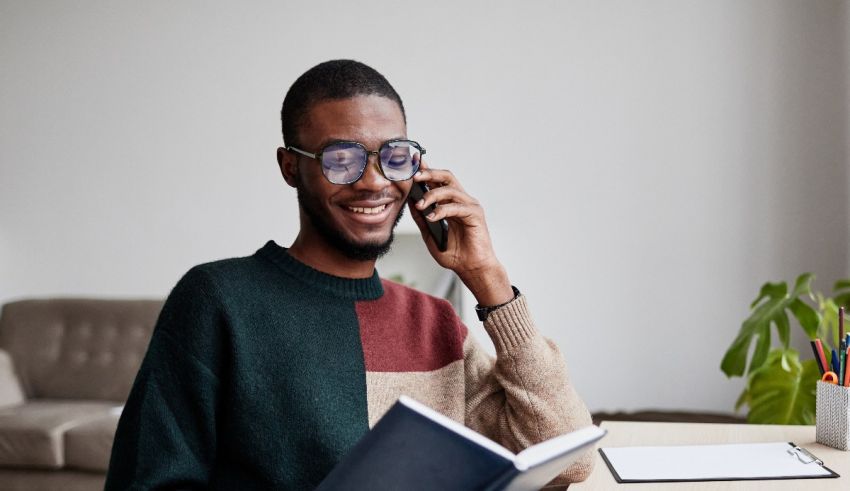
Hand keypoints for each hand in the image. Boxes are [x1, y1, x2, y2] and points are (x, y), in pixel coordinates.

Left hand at [409, 160, 513, 306]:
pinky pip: (457, 206)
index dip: (427, 171)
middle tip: (415, 176)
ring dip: (432, 195)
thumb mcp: (431, 236)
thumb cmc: (455, 255)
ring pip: (450, 189)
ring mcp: (470, 206)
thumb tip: (410, 204)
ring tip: (421, 206)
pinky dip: (442, 210)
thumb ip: (422, 220)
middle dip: (430, 174)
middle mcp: (462, 201)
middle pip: (447, 177)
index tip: (413, 164)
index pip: (439, 182)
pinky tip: (433, 217)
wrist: (472, 269)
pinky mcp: (476, 215)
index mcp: (452, 204)